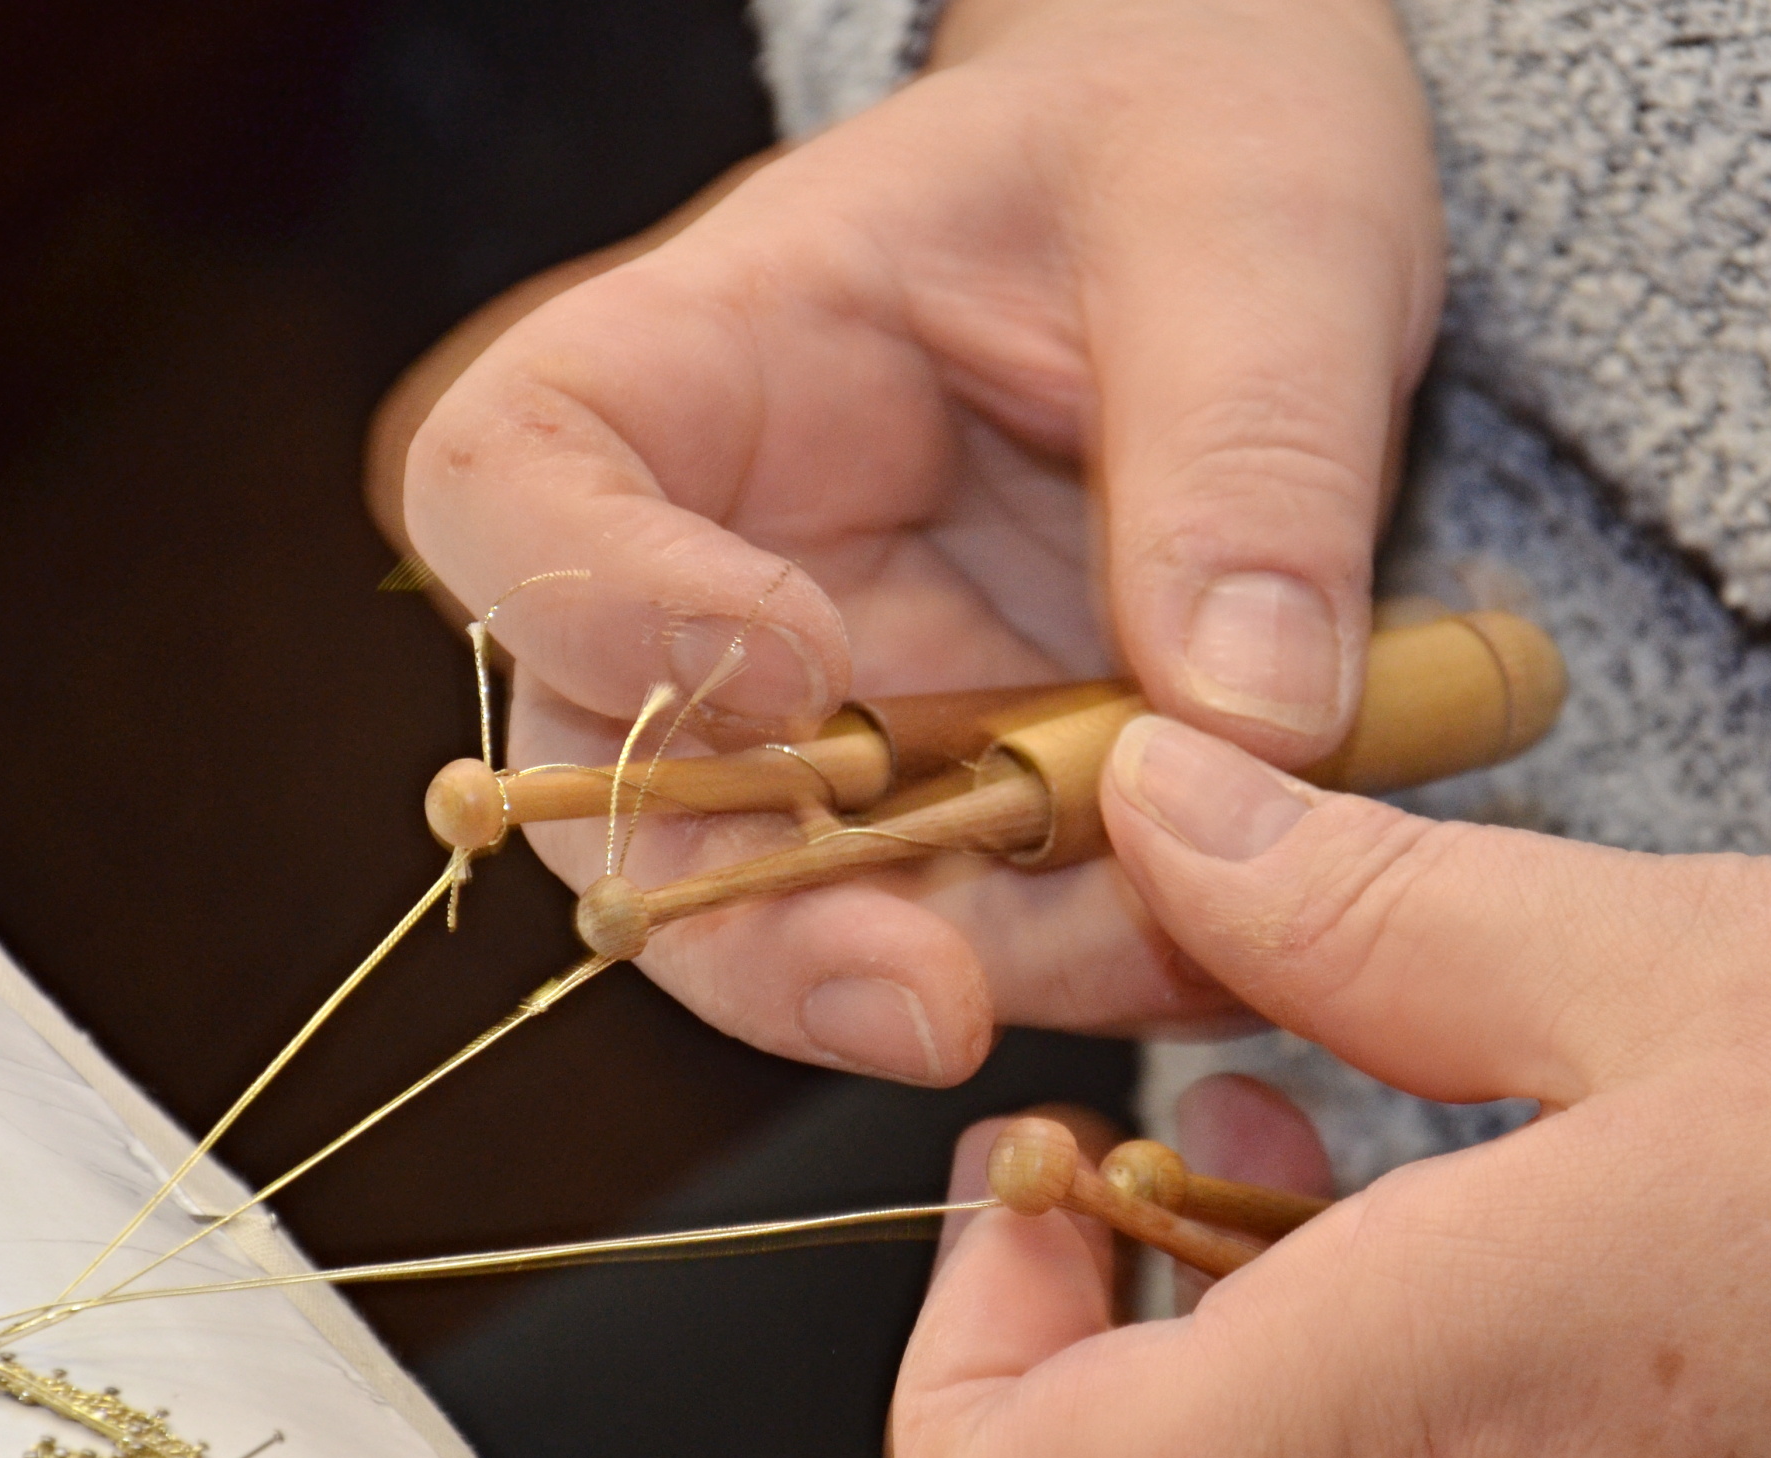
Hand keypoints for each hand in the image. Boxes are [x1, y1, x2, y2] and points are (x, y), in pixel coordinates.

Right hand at [397, 0, 1443, 1081]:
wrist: (1258, 211)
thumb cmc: (1194, 142)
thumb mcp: (1250, 230)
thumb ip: (1244, 452)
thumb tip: (1245, 717)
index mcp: (709, 358)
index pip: (512, 483)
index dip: (596, 607)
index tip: (799, 666)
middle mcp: (734, 555)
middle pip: (621, 785)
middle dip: (761, 926)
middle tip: (933, 1001)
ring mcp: (851, 691)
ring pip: (801, 901)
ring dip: (969, 968)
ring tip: (1169, 948)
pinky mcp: (972, 779)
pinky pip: (983, 921)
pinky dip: (1091, 961)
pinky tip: (1222, 939)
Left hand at [892, 713, 1770, 1457]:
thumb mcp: (1671, 964)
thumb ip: (1361, 911)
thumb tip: (1160, 810)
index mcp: (1434, 1433)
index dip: (954, 1364)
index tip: (1035, 1177)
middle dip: (1052, 1353)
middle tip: (1138, 1148)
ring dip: (1181, 1381)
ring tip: (1281, 1148)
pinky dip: (1322, 1436)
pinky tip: (1424, 1241)